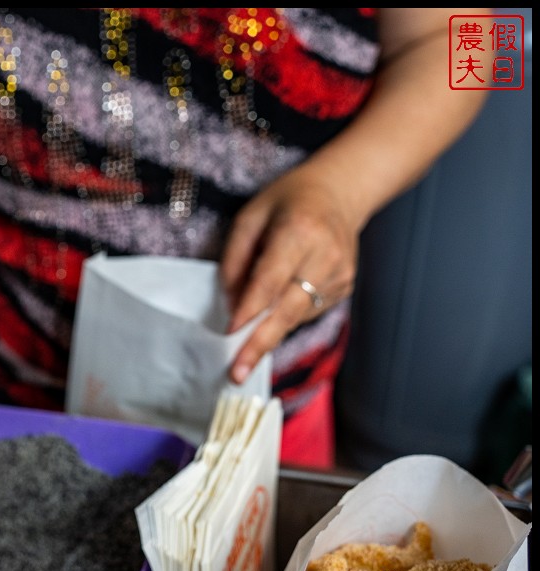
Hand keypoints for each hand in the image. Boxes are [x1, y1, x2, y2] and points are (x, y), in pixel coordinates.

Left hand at [219, 168, 358, 383]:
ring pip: (296, 316)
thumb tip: (230, 303)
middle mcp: (325, 256)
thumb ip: (236, 259)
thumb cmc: (288, 202)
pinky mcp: (345, 288)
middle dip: (260, 343)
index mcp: (299, 231)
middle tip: (238, 373)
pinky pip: (307, 312)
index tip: (230, 333)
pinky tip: (274, 312)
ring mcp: (340, 275)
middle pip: (288, 309)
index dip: (249, 309)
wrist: (341, 193)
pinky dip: (285, 318)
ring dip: (269, 333)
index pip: (270, 279)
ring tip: (244, 352)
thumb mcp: (250, 217)